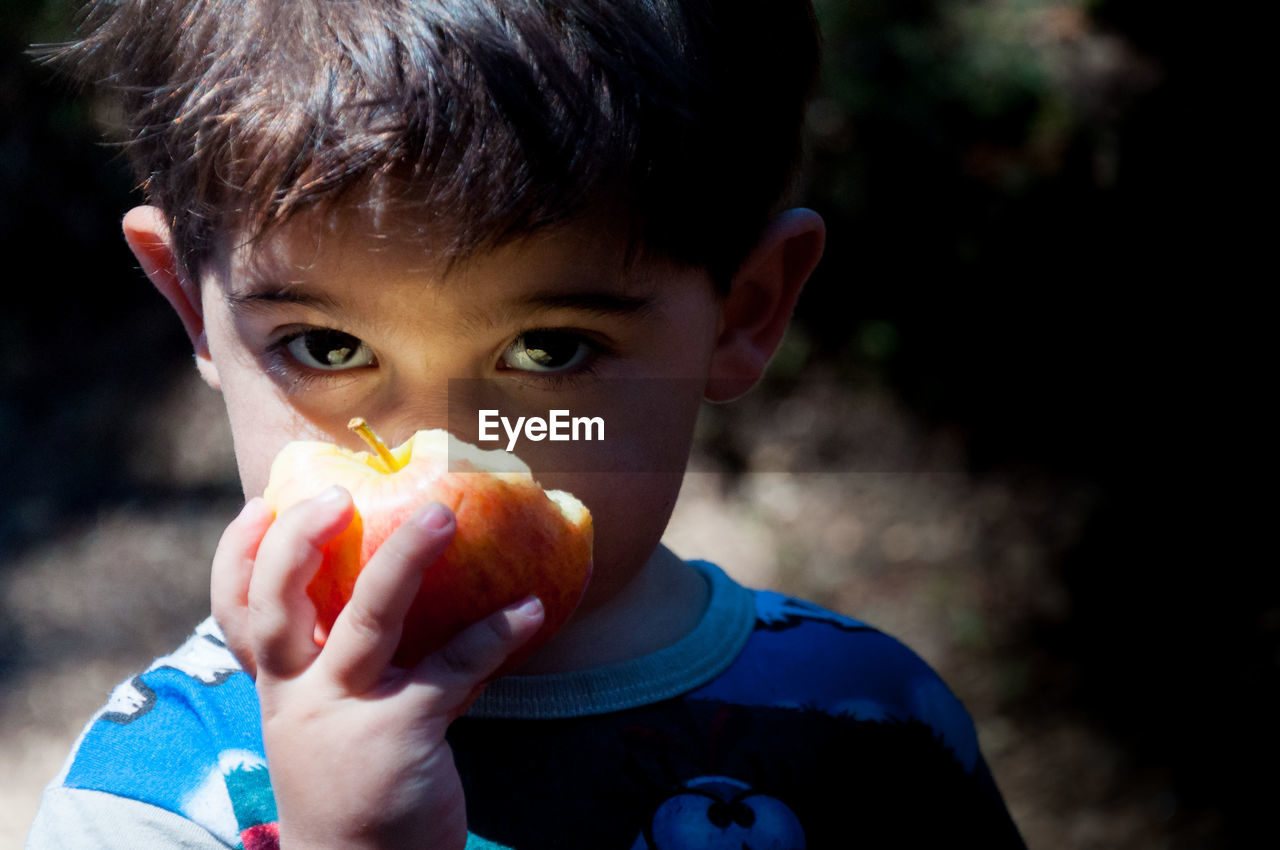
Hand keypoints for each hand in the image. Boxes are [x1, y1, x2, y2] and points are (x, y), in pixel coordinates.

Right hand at [211, 488, 544, 849]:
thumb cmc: (355, 785)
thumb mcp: (335, 723)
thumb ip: (362, 664)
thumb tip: (424, 593)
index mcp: (279, 687)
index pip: (239, 613)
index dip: (241, 554)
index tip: (263, 503)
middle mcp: (298, 697)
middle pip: (277, 607)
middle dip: (298, 542)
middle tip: (340, 493)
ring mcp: (346, 715)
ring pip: (367, 621)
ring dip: (404, 560)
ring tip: (444, 514)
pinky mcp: (401, 734)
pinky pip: (454, 668)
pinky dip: (495, 633)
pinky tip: (530, 608)